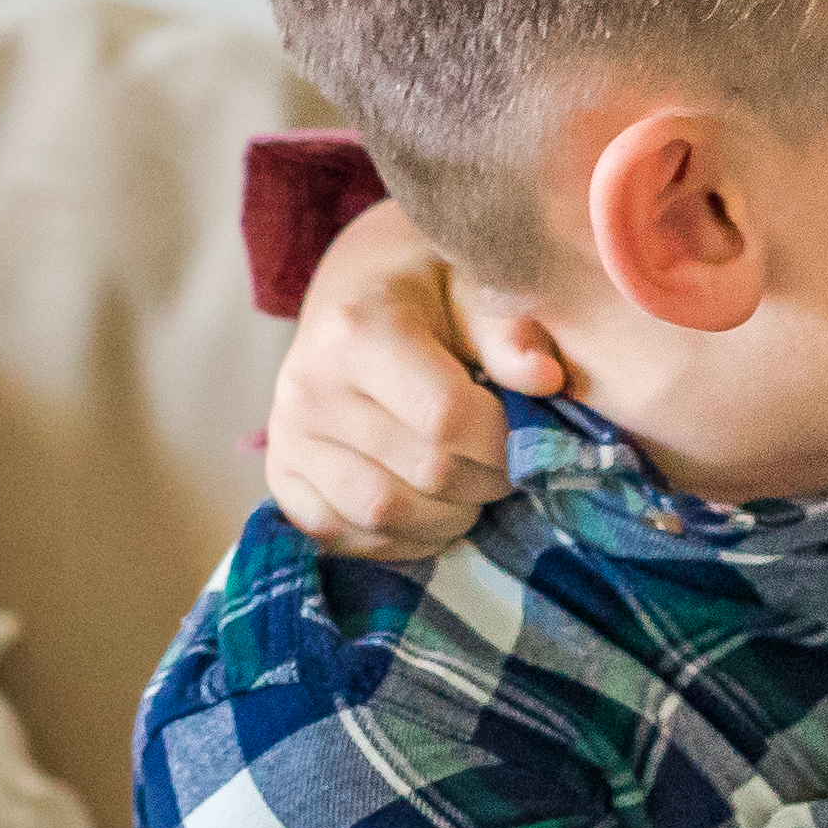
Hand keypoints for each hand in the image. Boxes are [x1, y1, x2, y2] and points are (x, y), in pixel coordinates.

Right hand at [263, 201, 560, 558]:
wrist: (354, 293)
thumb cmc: (425, 290)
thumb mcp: (473, 288)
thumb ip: (509, 334)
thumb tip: (547, 379)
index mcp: (357, 330)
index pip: (447, 418)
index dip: (504, 442)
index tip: (526, 435)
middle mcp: (310, 386)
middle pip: (425, 471)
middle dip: (486, 481)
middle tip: (505, 465)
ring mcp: (288, 436)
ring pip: (385, 514)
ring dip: (448, 518)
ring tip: (470, 489)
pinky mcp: (280, 475)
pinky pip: (342, 536)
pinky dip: (399, 540)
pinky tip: (428, 509)